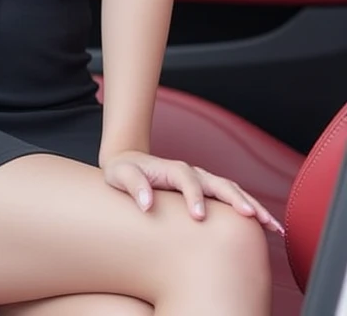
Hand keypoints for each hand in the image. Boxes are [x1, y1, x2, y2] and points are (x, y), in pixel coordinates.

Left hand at [102, 150, 284, 234]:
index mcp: (172, 169)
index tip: (199, 216)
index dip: (194, 196)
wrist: (129, 164)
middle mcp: (192, 173)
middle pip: (218, 182)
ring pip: (232, 191)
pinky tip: (268, 227)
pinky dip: (251, 210)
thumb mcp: (120, 175)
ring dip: (252, 205)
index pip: (187, 179)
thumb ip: (133, 186)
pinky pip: (233, 200)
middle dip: (236, 199)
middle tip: (250, 217)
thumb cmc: (123, 172)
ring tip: (271, 225)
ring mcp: (202, 181)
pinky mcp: (207, 192)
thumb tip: (147, 204)